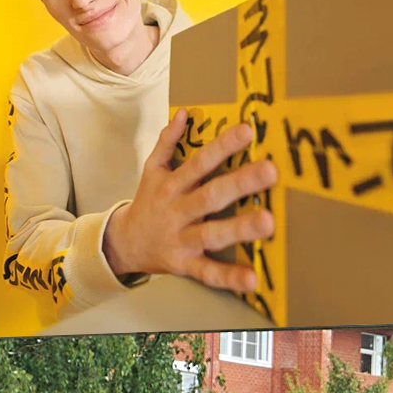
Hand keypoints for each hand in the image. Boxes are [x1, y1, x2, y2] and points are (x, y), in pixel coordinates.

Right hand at [102, 113, 278, 294]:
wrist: (122, 243)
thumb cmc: (149, 202)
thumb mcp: (151, 170)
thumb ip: (167, 142)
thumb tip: (184, 114)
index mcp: (173, 184)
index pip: (201, 161)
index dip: (222, 145)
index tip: (248, 130)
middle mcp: (178, 210)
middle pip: (210, 194)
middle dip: (240, 183)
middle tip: (270, 170)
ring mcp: (181, 238)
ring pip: (211, 232)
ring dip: (239, 228)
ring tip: (268, 221)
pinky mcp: (184, 264)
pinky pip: (207, 272)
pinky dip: (229, 277)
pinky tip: (252, 279)